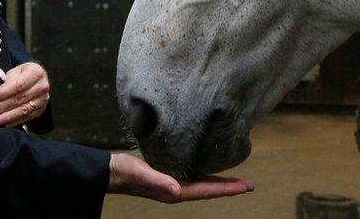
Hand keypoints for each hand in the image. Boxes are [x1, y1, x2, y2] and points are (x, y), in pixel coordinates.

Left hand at [0, 62, 49, 127]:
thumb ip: (7, 82)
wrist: (36, 79)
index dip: (3, 93)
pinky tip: (3, 124)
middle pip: (20, 99)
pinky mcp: (40, 110)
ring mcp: (43, 100)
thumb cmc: (22, 74)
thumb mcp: (15, 72)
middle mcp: (42, 86)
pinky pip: (26, 118)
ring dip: (7, 117)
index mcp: (36, 72)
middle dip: (2, 107)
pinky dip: (13, 122)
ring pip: (23, 110)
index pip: (18, 85)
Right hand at [107, 153, 252, 202]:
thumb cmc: (125, 172)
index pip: (206, 190)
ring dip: (219, 183)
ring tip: (236, 180)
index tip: (245, 187)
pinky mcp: (168, 175)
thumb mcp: (141, 173)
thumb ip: (158, 180)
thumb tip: (177, 189)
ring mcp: (172, 184)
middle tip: (249, 185)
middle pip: (208, 189)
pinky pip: (193, 177)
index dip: (226, 189)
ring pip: (202, 184)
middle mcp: (176, 189)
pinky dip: (206, 174)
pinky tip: (209, 168)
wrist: (110, 172)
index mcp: (173, 191)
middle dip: (228, 187)